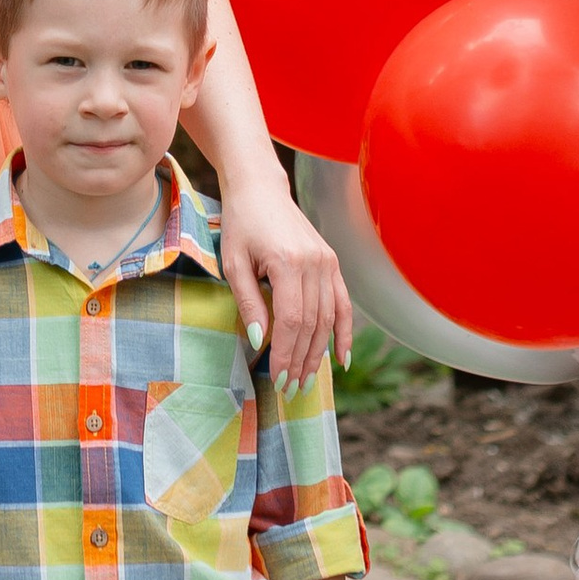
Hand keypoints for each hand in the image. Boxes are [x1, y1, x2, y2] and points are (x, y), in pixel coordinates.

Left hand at [216, 175, 354, 388]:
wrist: (260, 190)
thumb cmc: (240, 225)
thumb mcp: (234, 263)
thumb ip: (248, 302)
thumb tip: (258, 341)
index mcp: (288, 262)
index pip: (291, 320)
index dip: (285, 352)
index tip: (277, 378)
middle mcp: (315, 263)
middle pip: (312, 323)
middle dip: (301, 360)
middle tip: (291, 388)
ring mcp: (328, 262)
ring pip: (328, 318)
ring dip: (318, 353)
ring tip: (306, 379)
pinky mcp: (332, 262)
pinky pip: (343, 303)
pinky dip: (344, 332)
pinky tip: (341, 358)